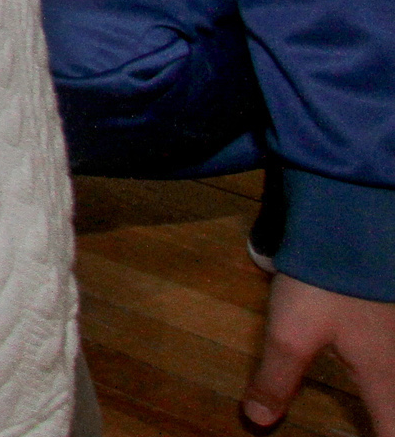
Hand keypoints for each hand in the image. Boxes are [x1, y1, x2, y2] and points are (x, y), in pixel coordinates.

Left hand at [243, 272, 394, 433]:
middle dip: (387, 424)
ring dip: (389, 401)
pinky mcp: (394, 311)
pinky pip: (394, 357)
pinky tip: (378, 362)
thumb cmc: (326, 285)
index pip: (391, 432)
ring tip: (376, 410)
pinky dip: (387, 375)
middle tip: (375, 428)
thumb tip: (258, 420)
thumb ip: (276, 378)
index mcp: (384, 378)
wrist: (353, 224)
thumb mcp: (290, 334)